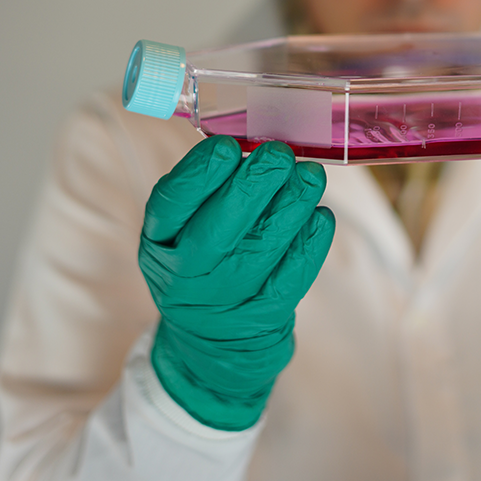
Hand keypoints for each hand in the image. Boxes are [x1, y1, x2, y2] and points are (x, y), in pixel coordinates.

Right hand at [138, 136, 334, 429]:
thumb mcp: (182, 229)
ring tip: (311, 175)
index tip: (227, 146)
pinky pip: (292, 274)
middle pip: (220, 227)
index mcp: (160, 242)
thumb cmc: (202, 260)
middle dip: (255, 185)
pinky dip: (310, 241)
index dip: (199, 173)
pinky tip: (320, 215)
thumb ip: (209, 188)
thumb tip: (254, 140)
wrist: (212, 340)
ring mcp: (226, 298)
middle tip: (280, 154)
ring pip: (263, 247)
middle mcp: (186, 274)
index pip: (172, 204)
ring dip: (292, 205)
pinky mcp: (264, 314)